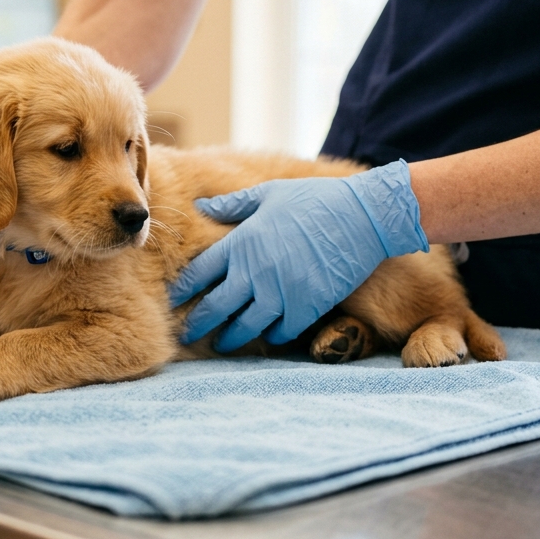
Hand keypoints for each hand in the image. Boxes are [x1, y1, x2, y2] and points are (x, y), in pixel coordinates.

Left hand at [169, 161, 427, 351]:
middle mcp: (256, 272)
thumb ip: (233, 205)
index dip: (184, 290)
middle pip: (216, 308)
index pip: (199, 274)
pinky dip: (271, 337)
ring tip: (221, 344)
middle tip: (187, 334)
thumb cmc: (315, 200)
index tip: (174, 300)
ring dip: (230, 339)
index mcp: (242, 243)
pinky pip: (281, 333)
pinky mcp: (308, 308)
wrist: (364, 217)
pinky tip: (266, 336)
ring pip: (245, 328)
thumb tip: (202, 206)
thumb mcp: (269, 194)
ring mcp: (282, 294)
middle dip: (198, 324)